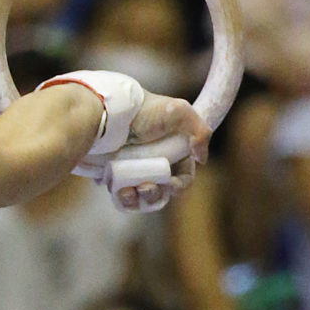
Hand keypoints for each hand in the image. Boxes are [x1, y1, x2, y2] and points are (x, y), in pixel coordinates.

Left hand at [109, 93, 211, 210]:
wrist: (107, 111)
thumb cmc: (143, 110)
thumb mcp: (179, 112)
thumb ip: (200, 132)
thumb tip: (201, 159)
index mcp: (172, 150)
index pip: (183, 177)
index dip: (180, 185)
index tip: (171, 184)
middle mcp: (153, 161)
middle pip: (162, 191)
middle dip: (156, 194)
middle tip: (145, 187)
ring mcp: (132, 169)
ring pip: (141, 197)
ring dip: (139, 200)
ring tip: (129, 191)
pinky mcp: (113, 175)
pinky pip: (121, 195)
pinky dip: (123, 198)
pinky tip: (119, 190)